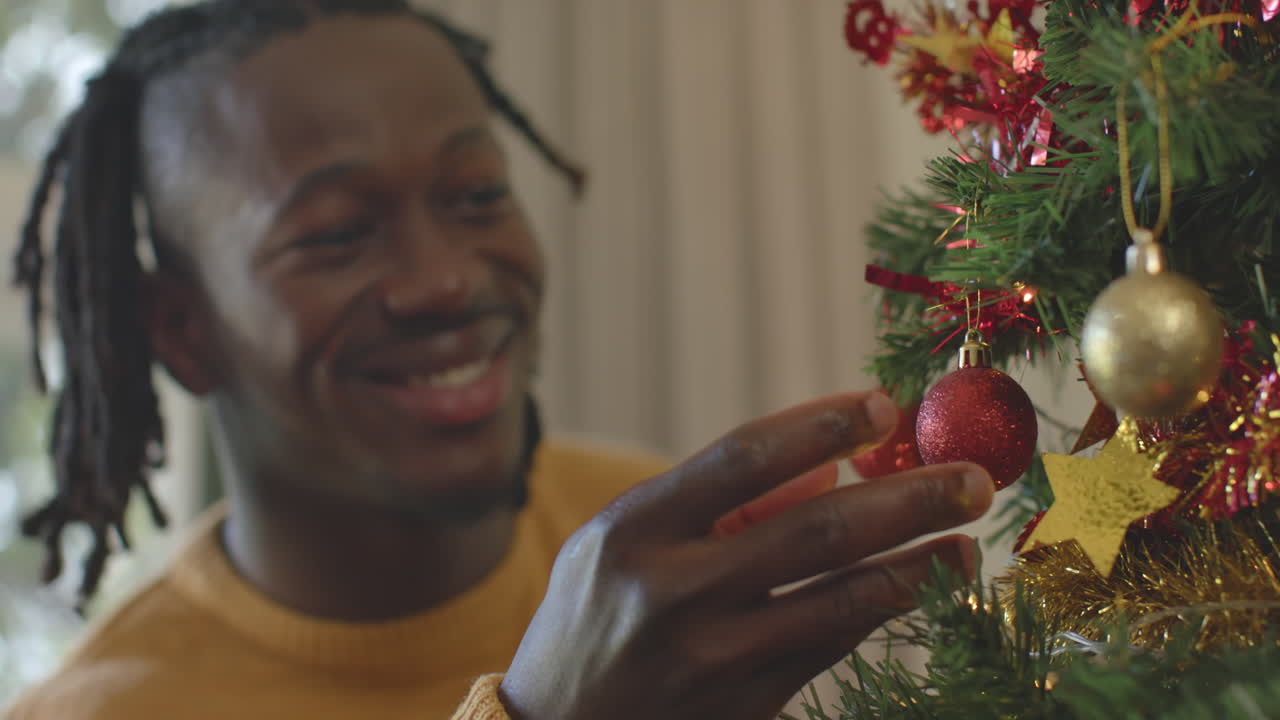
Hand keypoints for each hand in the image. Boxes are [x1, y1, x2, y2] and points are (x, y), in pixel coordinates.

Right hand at [500, 391, 993, 719]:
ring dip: (918, 563)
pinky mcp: (743, 705)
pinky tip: (925, 583)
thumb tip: (830, 470)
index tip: (885, 405)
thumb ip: (713, 500)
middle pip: (814, 530)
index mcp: (634, 528)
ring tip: (968, 535)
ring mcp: (711, 657)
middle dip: (905, 498)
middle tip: (974, 476)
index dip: (822, 425)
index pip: (743, 458)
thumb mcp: (625, 537)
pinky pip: (832, 646)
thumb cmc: (595, 611)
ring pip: (840, 598)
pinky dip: (884, 608)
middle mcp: (673, 591)